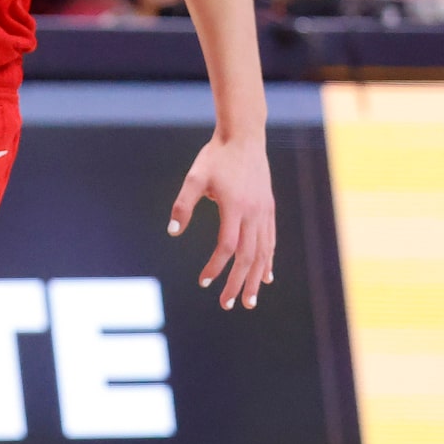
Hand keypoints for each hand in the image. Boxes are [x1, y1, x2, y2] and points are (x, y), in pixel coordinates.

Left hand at [169, 131, 275, 310]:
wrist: (243, 138)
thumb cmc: (215, 158)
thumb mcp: (195, 178)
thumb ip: (183, 205)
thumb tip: (172, 232)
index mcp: (234, 207)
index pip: (227, 246)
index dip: (216, 266)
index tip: (204, 282)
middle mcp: (254, 213)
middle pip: (248, 256)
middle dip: (238, 283)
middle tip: (228, 305)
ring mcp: (264, 212)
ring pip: (263, 252)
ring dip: (255, 279)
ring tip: (249, 301)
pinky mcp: (269, 209)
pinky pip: (271, 241)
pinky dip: (268, 261)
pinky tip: (265, 276)